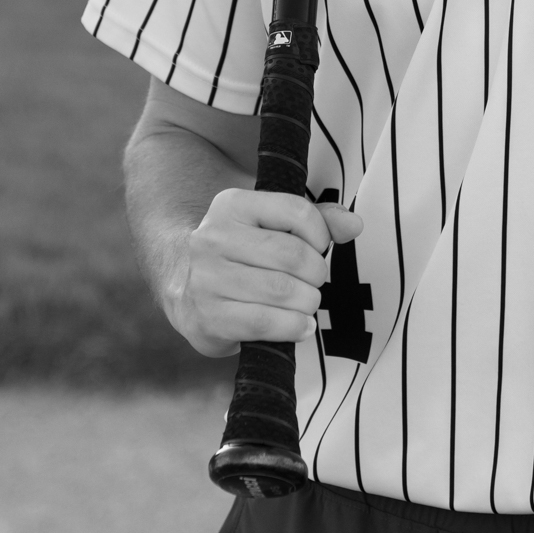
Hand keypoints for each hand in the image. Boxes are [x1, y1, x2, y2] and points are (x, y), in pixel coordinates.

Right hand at [168, 188, 362, 357]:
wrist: (178, 282)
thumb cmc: (238, 252)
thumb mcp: (269, 224)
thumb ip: (315, 220)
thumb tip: (354, 225)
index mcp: (231, 205)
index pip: (296, 212)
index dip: (321, 234)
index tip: (318, 247)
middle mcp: (213, 238)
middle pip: (294, 256)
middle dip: (316, 274)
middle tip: (313, 282)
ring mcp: (206, 279)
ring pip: (283, 291)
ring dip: (307, 302)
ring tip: (305, 304)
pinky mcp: (207, 317)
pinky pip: (265, 323)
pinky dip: (294, 327)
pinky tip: (300, 326)